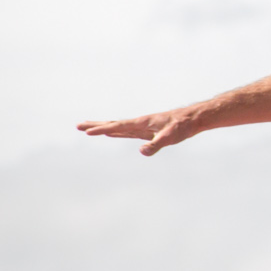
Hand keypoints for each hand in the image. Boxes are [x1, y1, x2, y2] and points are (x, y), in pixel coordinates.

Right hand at [77, 108, 200, 156]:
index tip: (88, 132)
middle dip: (95, 126)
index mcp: (141, 123)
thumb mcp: (170, 136)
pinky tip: (110, 133)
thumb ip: (156, 144)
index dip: (102, 129)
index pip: (118, 126)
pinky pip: (125, 131)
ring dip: (102, 127)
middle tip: (78, 126)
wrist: (192, 119)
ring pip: (117, 127)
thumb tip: (142, 151)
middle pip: (113, 124)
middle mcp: (138, 123)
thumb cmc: (182, 126)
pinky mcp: (145, 131)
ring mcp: (141, 127)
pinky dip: (114, 131)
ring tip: (87, 128)